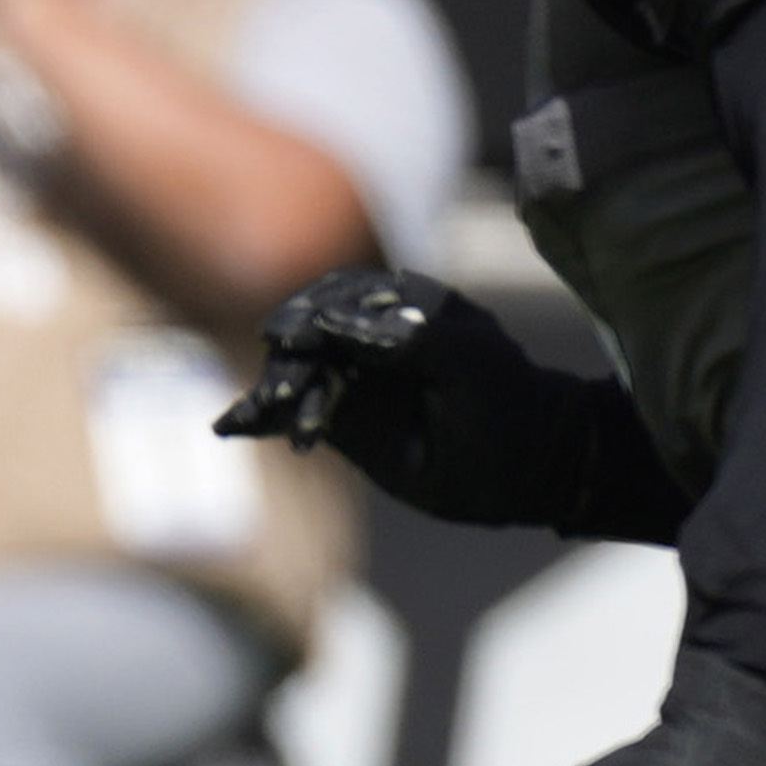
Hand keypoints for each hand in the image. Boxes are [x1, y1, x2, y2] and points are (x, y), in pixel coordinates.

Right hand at [225, 265, 532, 506]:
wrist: (531, 463)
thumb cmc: (505, 401)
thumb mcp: (464, 360)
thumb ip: (401, 336)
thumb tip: (330, 324)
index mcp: (398, 307)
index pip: (338, 302)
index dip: (310, 317)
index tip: (286, 339)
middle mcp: (368, 337)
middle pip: (307, 334)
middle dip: (289, 360)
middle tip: (281, 394)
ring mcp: (353, 377)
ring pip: (298, 373)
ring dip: (272, 390)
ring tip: (251, 416)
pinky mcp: (345, 420)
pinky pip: (297, 412)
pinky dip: (266, 417)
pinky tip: (235, 426)